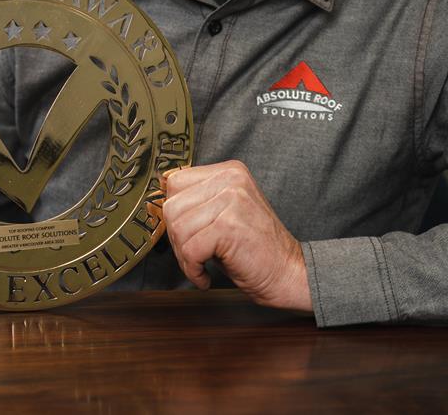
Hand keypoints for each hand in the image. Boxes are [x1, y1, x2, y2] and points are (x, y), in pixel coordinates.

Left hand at [163, 160, 311, 310]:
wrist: (290, 274)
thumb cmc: (254, 250)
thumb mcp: (225, 213)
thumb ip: (199, 202)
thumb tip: (157, 204)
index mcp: (229, 171)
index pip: (175, 182)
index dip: (174, 215)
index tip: (185, 236)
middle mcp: (230, 179)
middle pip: (172, 205)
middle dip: (176, 238)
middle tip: (194, 256)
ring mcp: (231, 200)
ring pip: (178, 228)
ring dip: (184, 256)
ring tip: (201, 265)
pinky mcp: (230, 225)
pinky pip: (190, 249)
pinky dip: (192, 270)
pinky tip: (206, 276)